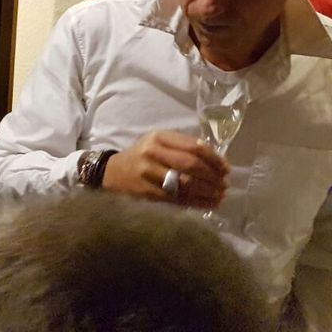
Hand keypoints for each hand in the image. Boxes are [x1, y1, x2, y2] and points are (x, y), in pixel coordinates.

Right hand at [102, 130, 228, 208]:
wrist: (114, 172)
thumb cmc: (143, 155)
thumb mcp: (158, 142)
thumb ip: (183, 146)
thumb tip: (216, 159)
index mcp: (158, 137)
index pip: (194, 147)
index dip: (214, 159)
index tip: (226, 168)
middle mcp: (152, 153)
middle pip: (191, 165)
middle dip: (213, 176)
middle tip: (224, 184)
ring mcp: (149, 173)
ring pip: (186, 183)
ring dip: (208, 191)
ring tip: (220, 195)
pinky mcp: (148, 192)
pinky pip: (178, 198)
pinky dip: (197, 202)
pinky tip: (208, 204)